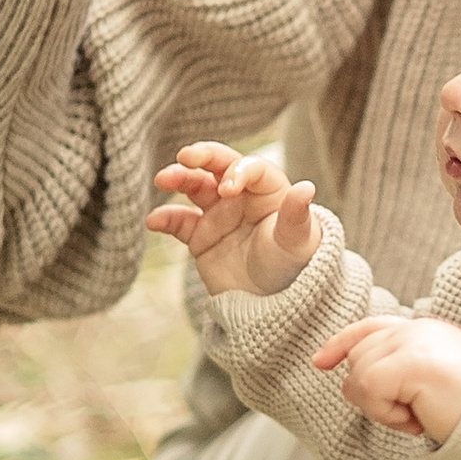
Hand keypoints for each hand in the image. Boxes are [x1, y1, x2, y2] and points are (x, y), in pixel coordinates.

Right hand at [147, 142, 320, 296]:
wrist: (275, 303)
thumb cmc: (294, 265)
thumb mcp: (297, 241)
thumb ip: (297, 215)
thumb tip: (307, 188)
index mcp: (269, 190)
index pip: (251, 168)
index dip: (238, 172)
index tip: (228, 189)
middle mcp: (242, 196)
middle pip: (219, 165)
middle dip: (202, 156)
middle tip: (186, 156)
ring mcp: (219, 214)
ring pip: (195, 187)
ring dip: (178, 178)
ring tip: (162, 179)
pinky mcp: (201, 236)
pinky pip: (179, 222)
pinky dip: (165, 219)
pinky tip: (153, 221)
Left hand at [311, 312, 460, 442]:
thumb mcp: (432, 385)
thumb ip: (398, 371)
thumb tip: (352, 382)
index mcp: (426, 331)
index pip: (370, 328)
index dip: (341, 343)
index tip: (320, 362)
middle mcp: (419, 328)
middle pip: (358, 358)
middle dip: (373, 395)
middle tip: (413, 415)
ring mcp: (417, 341)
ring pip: (359, 375)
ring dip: (382, 409)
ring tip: (420, 415)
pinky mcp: (412, 361)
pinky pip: (369, 389)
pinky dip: (386, 414)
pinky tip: (417, 420)